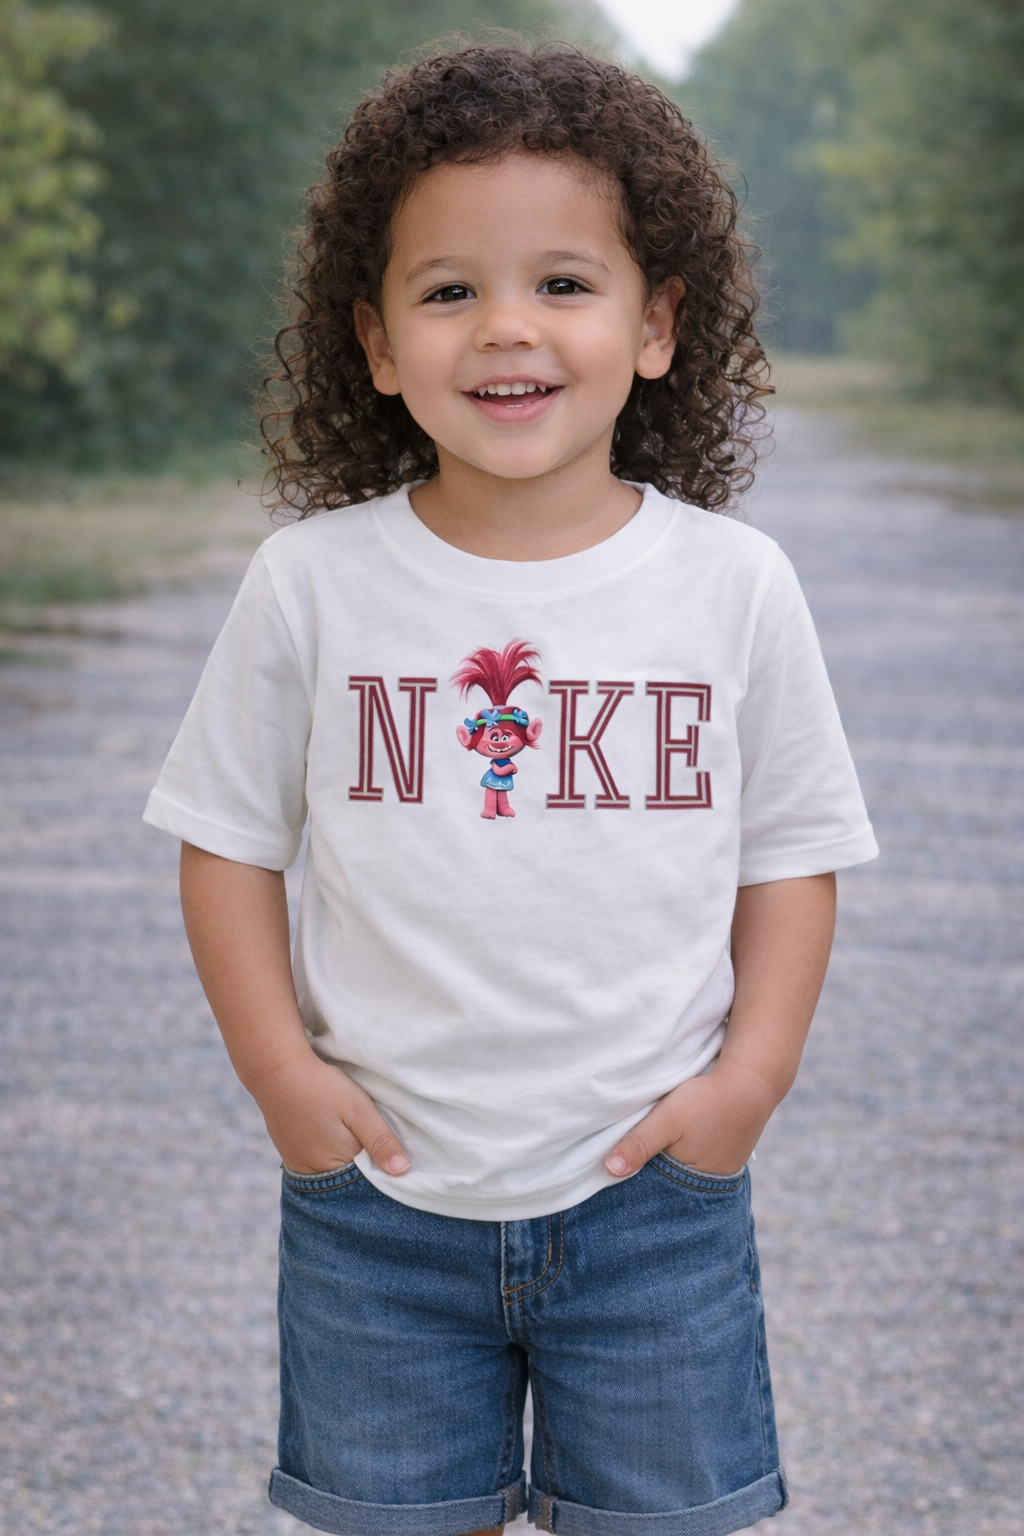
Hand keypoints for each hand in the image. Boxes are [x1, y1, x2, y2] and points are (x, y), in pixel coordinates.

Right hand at [251, 1049, 410, 1176]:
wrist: (277, 1070)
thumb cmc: (321, 1088)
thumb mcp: (359, 1110)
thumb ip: (380, 1141)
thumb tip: (403, 1172)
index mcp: (333, 1168)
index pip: (366, 1181)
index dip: (382, 1167)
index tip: (394, 1152)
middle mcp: (312, 1174)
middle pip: (348, 1178)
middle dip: (364, 1164)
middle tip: (372, 1136)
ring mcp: (297, 1164)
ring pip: (332, 1169)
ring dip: (346, 1157)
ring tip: (352, 1133)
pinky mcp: (289, 1152)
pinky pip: (316, 1160)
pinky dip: (329, 1151)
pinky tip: (334, 1133)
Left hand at [604, 1065, 776, 1178]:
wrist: (750, 1082)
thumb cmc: (707, 1102)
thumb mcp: (667, 1120)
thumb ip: (639, 1144)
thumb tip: (609, 1170)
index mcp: (691, 1185)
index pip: (653, 1196)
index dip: (633, 1188)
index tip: (610, 1181)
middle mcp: (706, 1186)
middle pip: (666, 1188)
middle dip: (646, 1182)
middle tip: (621, 1171)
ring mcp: (717, 1173)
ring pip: (679, 1177)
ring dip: (663, 1169)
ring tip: (643, 1158)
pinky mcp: (722, 1156)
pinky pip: (693, 1165)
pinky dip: (679, 1159)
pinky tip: (669, 1148)